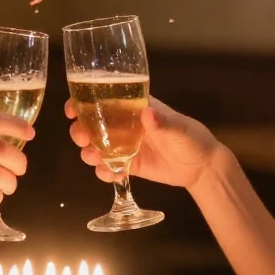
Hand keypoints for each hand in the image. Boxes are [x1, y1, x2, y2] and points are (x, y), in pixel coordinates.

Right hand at [65, 96, 218, 189]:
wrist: (202, 167)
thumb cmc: (192, 138)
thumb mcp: (179, 128)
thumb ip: (163, 122)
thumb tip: (148, 114)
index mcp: (135, 108)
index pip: (104, 100)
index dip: (84, 103)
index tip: (72, 110)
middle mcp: (125, 126)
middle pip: (92, 125)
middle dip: (81, 131)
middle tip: (82, 139)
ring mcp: (125, 146)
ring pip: (96, 147)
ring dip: (89, 153)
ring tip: (95, 159)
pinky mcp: (130, 166)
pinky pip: (108, 168)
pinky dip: (104, 172)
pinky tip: (111, 174)